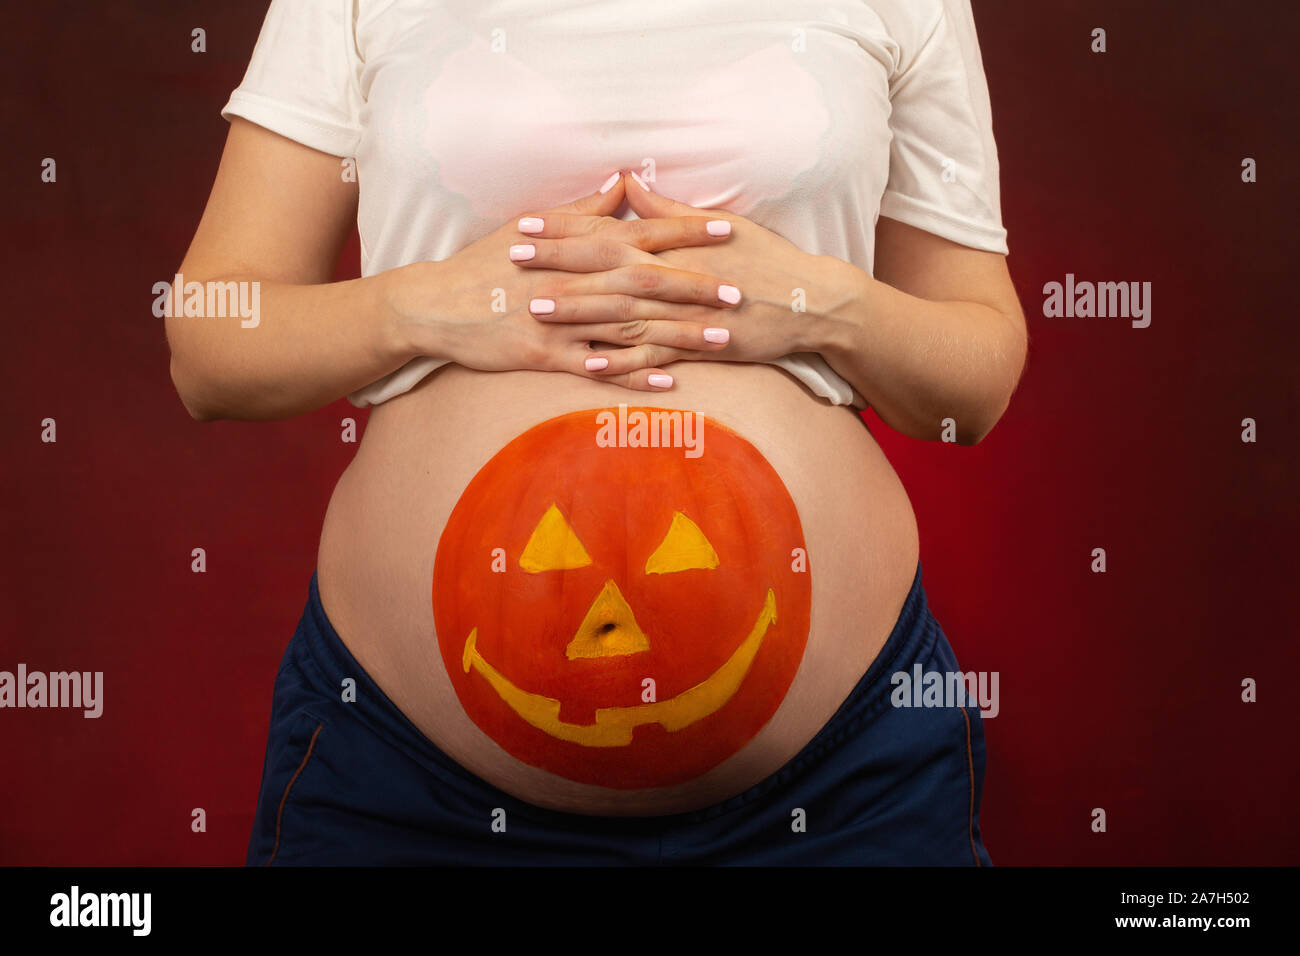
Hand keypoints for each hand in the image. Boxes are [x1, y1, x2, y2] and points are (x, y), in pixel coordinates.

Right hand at [388, 174, 742, 391]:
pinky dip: (635, 374)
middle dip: (695, 286)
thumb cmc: (485, 264)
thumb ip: (584, 210)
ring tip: (721, 339)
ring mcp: (561, 320)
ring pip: (630, 325)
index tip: (728, 232)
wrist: (434, 305)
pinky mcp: (545, 355)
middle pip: (645, 281)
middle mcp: (573, 281)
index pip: (639, 234)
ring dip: (678, 333)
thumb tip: (624, 183)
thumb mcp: (532, 227)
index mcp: (574, 247)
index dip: (685, 233)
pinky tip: (670, 380)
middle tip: (740, 292)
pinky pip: (598, 367)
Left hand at [549, 172, 845, 368]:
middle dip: (558, 264)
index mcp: (672, 244)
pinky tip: (588, 363)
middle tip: (513, 262)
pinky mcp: (699, 345)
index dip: (565, 228)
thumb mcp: (718, 225)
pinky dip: (622, 359)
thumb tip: (629, 185)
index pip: (609, 231)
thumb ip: (667, 210)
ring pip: (622, 311)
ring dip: (578, 311)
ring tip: (535, 311)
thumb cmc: (765, 259)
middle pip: (606, 268)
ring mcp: (685, 311)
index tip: (526, 225)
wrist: (809, 300)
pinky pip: (654, 353)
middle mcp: (674, 274)